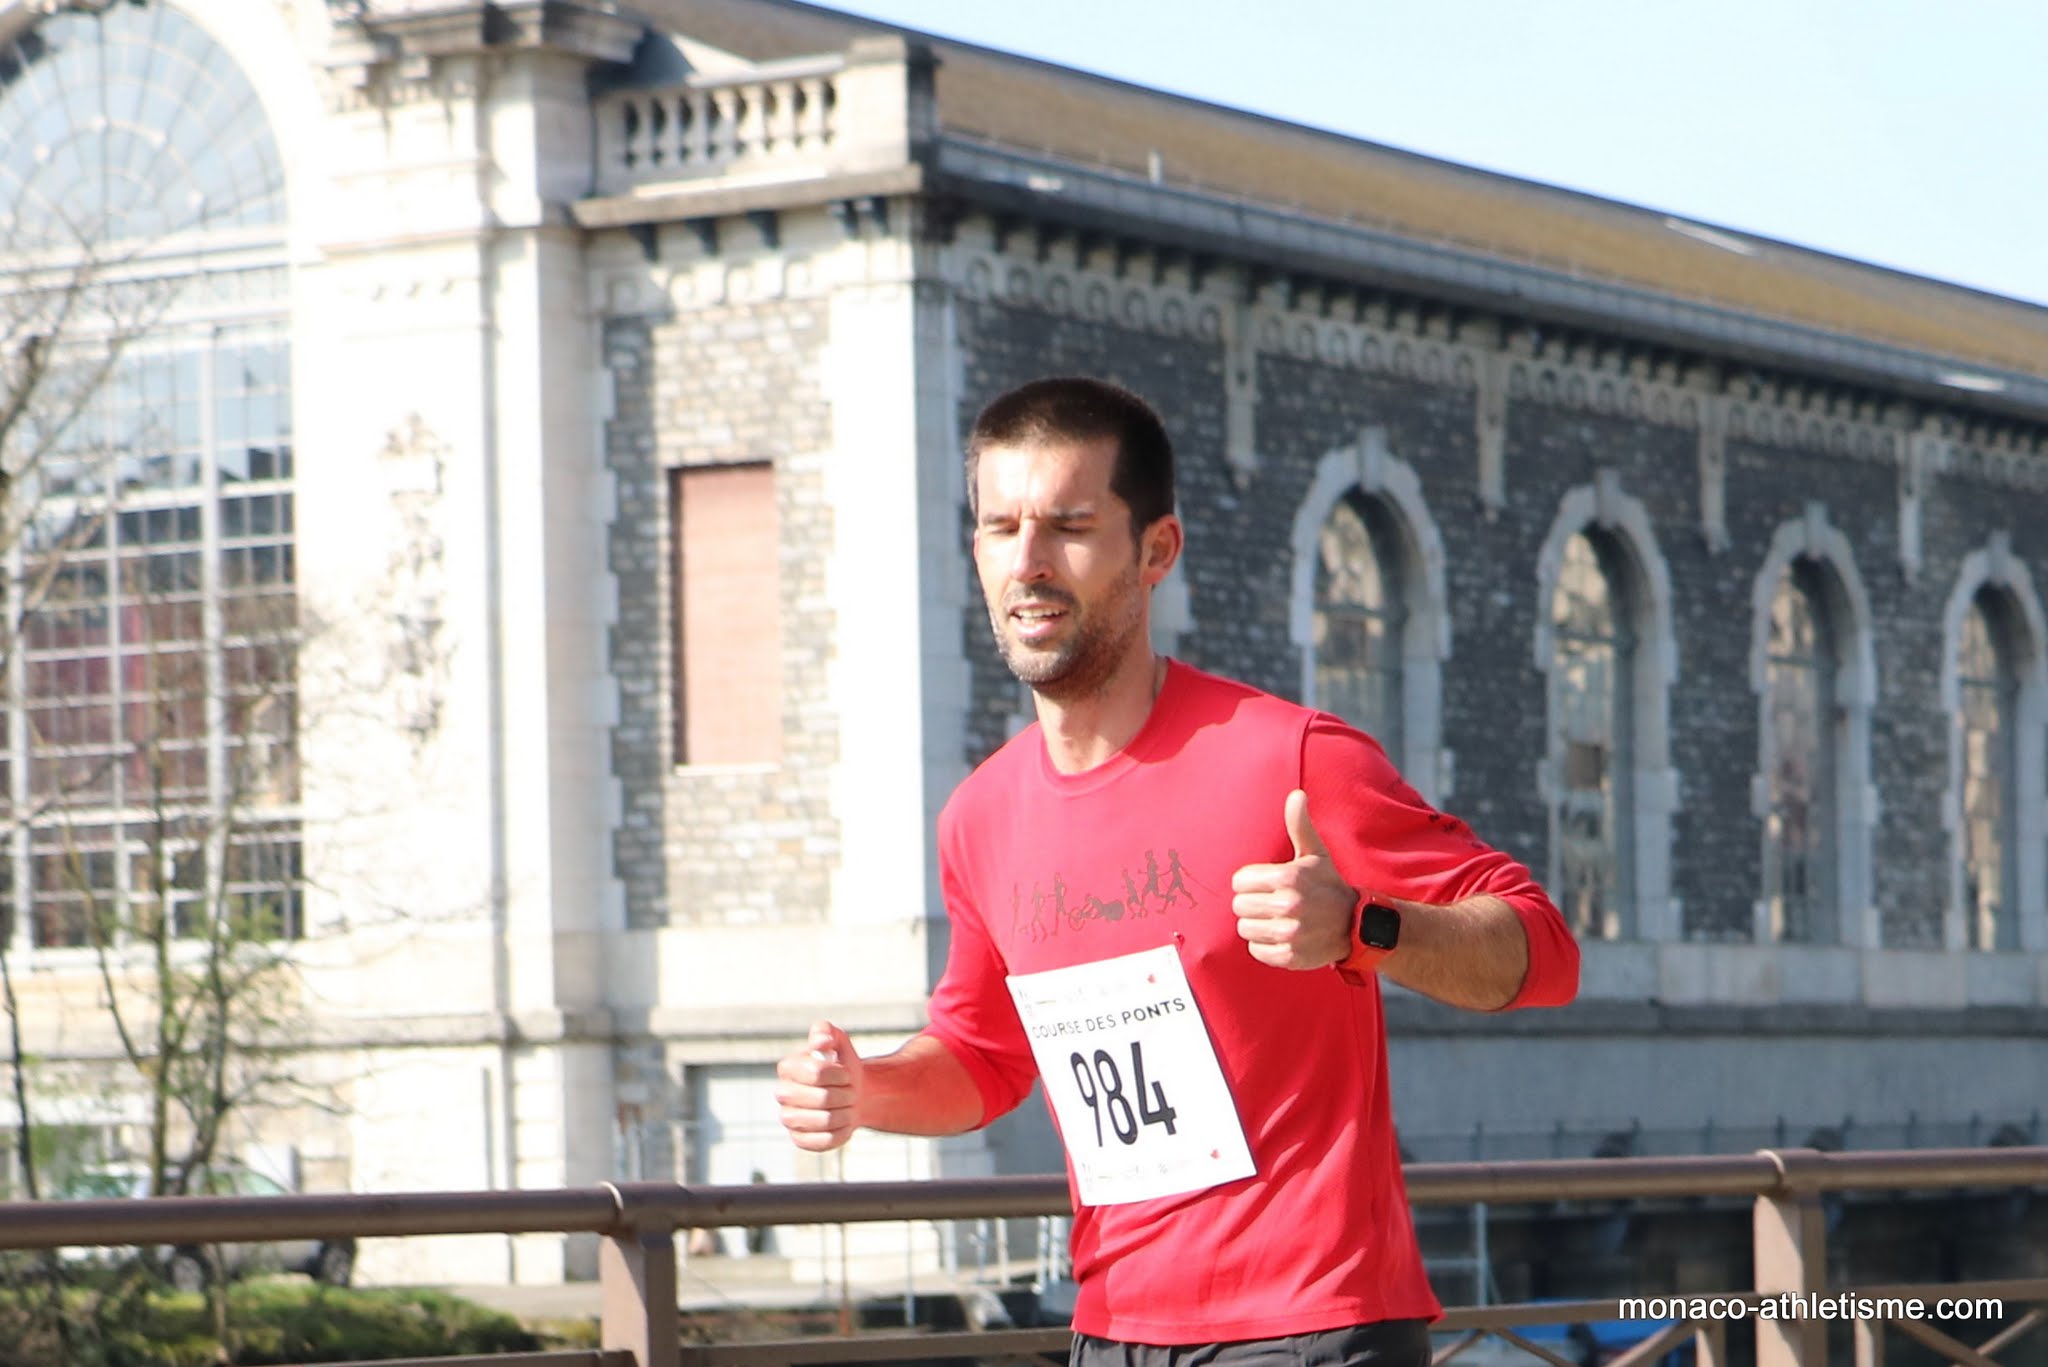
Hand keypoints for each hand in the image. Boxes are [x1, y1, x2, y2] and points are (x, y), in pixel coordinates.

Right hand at [775, 1021, 863, 1151]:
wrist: (853, 1093)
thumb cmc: (842, 1065)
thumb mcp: (837, 1042)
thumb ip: (826, 1032)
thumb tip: (822, 1041)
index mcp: (788, 1068)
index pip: (816, 1072)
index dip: (838, 1074)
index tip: (846, 1074)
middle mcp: (783, 1094)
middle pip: (821, 1099)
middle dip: (844, 1095)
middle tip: (851, 1092)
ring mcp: (789, 1118)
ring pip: (823, 1121)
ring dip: (845, 1113)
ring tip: (849, 1106)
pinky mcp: (799, 1139)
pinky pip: (824, 1141)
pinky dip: (841, 1132)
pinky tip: (843, 1123)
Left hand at [1231, 789, 1357, 969]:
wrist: (1355, 924)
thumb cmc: (1328, 884)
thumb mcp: (1315, 853)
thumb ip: (1299, 824)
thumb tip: (1297, 795)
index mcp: (1288, 878)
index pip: (1239, 882)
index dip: (1251, 882)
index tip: (1269, 885)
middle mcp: (1289, 906)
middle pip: (1240, 906)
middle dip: (1253, 903)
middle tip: (1274, 903)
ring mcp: (1290, 933)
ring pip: (1245, 928)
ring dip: (1257, 925)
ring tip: (1278, 919)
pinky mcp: (1290, 956)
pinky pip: (1256, 950)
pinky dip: (1265, 946)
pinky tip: (1282, 937)